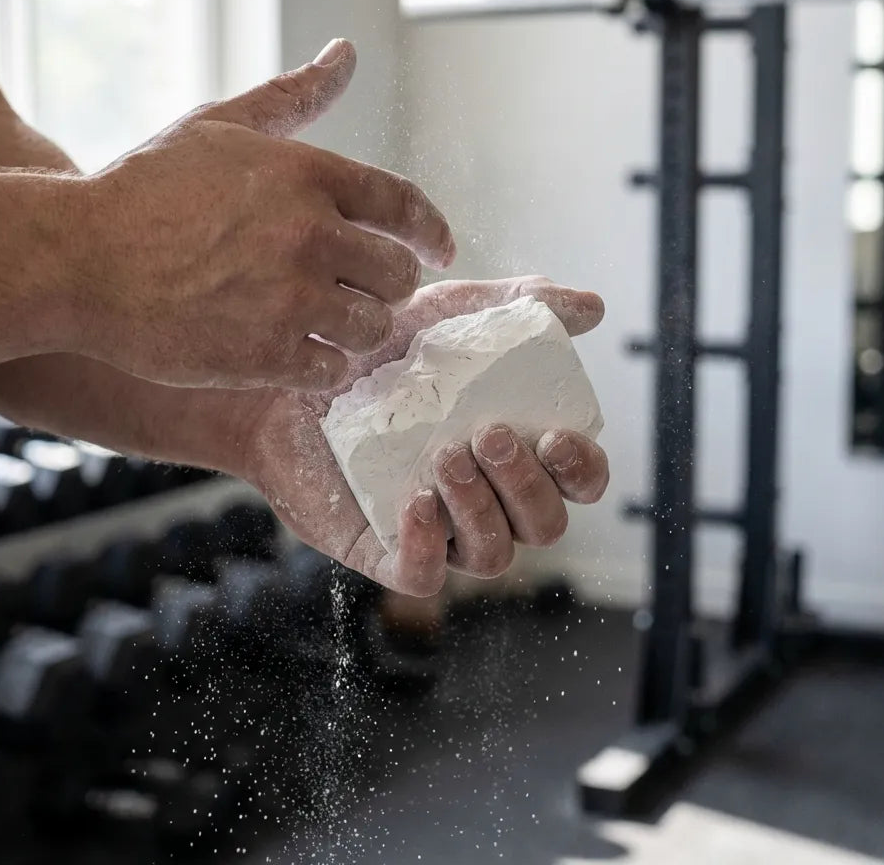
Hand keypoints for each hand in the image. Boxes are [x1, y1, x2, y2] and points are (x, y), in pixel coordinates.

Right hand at [72, 39, 454, 389]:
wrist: (79, 259)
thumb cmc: (145, 189)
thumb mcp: (219, 126)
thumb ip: (292, 96)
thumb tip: (344, 54)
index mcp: (308, 174)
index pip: (405, 205)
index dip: (432, 232)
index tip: (440, 250)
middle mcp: (311, 235)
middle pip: (398, 274)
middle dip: (388, 283)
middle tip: (365, 289)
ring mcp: (292, 299)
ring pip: (373, 327)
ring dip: (358, 328)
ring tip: (329, 323)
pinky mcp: (267, 354)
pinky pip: (334, 370)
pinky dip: (324, 365)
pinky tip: (300, 352)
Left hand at [239, 277, 608, 595]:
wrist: (290, 375)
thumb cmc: (379, 350)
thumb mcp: (451, 315)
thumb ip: (519, 305)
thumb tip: (593, 307)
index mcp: (514, 452)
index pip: (578, 482)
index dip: (582, 470)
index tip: (557, 435)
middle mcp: (485, 498)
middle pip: (543, 525)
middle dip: (526, 486)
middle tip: (486, 434)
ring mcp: (438, 531)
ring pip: (490, 556)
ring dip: (481, 510)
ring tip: (445, 456)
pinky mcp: (383, 551)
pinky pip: (423, 578)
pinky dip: (427, 547)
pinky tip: (416, 501)